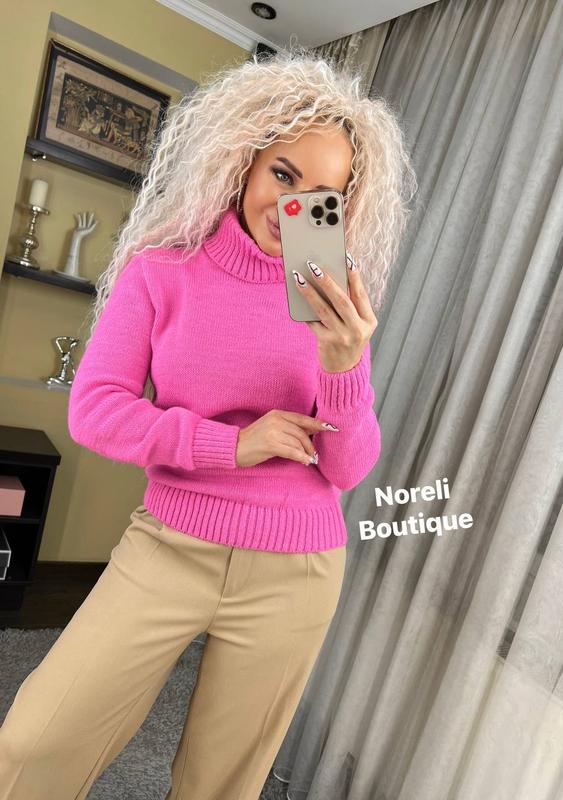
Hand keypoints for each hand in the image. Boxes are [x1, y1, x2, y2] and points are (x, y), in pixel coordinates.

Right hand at [235, 409, 339, 467]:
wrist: (233, 447)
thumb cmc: (254, 441)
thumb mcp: (272, 428)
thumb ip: (289, 429)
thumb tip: (311, 433)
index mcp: (278, 414)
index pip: (303, 418)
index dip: (319, 424)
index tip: (332, 428)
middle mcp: (276, 420)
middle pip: (302, 432)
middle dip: (312, 444)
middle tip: (316, 454)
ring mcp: (273, 431)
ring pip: (298, 442)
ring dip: (307, 452)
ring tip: (310, 459)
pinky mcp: (270, 443)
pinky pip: (292, 451)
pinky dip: (300, 457)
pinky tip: (305, 461)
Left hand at [293, 252, 377, 371]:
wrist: (344, 369)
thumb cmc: (349, 339)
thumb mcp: (356, 324)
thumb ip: (349, 306)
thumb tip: (328, 279)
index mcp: (369, 321)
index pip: (361, 294)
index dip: (354, 276)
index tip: (347, 258)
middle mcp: (358, 329)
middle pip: (342, 301)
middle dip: (327, 281)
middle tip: (313, 265)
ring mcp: (343, 337)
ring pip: (324, 310)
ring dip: (310, 293)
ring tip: (299, 278)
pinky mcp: (327, 343)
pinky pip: (313, 322)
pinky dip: (305, 309)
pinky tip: (296, 296)